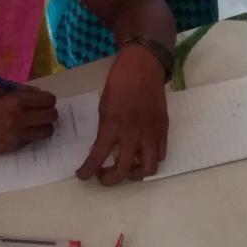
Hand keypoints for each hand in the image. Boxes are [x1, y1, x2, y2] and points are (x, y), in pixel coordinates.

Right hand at [0, 87, 57, 155]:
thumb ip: (20, 91)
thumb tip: (39, 94)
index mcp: (15, 100)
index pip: (48, 100)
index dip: (48, 100)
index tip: (44, 101)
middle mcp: (19, 117)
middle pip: (52, 115)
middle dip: (49, 112)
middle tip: (42, 112)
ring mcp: (18, 134)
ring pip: (48, 130)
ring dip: (45, 126)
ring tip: (36, 123)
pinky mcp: (16, 146)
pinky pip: (35, 139)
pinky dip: (33, 135)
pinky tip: (23, 131)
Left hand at [77, 43, 168, 184]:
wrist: (143, 67)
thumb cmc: (119, 83)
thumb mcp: (104, 107)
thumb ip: (105, 130)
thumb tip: (104, 147)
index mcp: (113, 126)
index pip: (98, 157)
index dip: (87, 171)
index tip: (82, 175)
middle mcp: (133, 133)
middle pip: (124, 170)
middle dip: (110, 179)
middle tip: (103, 175)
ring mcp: (151, 133)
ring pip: (148, 168)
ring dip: (135, 174)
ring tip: (127, 170)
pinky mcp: (163, 129)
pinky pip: (161, 154)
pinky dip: (151, 160)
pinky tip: (142, 156)